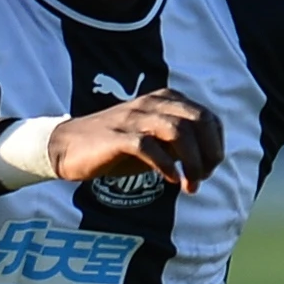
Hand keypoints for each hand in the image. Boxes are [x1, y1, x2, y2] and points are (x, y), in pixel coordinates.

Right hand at [46, 88, 222, 192]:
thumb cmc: (114, 147)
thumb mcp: (154, 141)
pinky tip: (170, 180)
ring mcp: (134, 118)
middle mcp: (152, 103)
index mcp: (165, 100)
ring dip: (191, 161)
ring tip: (190, 184)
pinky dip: (166, 165)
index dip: (216, 145)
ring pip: (178, 131)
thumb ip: (179, 143)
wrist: (68, 146)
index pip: (207, 117)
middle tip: (204, 177)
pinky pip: (149, 146)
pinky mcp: (117, 136)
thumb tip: (208, 158)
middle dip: (209, 153)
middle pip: (198, 121)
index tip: (210, 169)